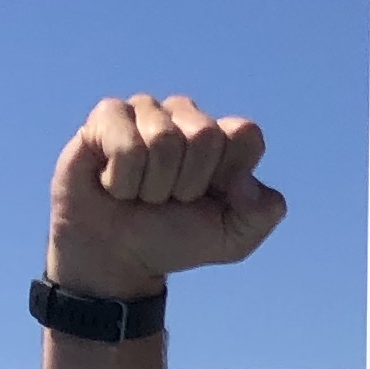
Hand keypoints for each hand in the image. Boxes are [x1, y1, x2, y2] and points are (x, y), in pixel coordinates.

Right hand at [45, 93, 284, 299]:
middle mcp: (188, 117)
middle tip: (169, 198)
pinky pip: (126, 145)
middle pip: (205, 135)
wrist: (116, 257)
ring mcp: (148, 111)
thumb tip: (245, 180)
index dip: (226, 173)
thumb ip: (261, 215)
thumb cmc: (174, 240)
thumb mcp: (232, 241)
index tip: (210, 196)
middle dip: (186, 183)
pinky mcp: (108, 115)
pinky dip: (122, 180)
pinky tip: (114, 184)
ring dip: (151, 185)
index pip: (245, 134)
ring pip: (163, 140)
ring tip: (141, 193)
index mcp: (225, 140)